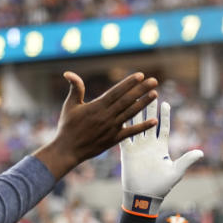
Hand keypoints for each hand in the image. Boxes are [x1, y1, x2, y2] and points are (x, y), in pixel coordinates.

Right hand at [34, 71, 159, 176]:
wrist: (68, 149)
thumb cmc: (67, 126)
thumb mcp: (70, 105)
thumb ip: (75, 89)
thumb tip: (68, 73)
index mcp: (97, 106)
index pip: (116, 91)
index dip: (129, 83)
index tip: (140, 75)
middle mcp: (106, 116)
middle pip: (127, 100)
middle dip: (141, 89)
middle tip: (154, 81)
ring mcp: (111, 128)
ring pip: (130, 113)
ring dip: (144, 104)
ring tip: (155, 94)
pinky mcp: (114, 139)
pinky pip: (131, 132)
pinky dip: (142, 127)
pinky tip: (154, 121)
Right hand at [119, 100, 202, 208]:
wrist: (144, 196)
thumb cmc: (162, 186)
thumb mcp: (176, 171)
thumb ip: (187, 160)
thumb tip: (201, 152)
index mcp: (161, 147)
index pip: (162, 127)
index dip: (165, 115)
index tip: (166, 103)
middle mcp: (148, 144)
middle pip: (148, 121)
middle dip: (149, 107)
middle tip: (149, 92)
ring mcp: (137, 147)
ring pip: (135, 124)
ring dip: (134, 112)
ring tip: (133, 97)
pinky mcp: (126, 152)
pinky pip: (124, 136)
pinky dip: (122, 125)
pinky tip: (119, 113)